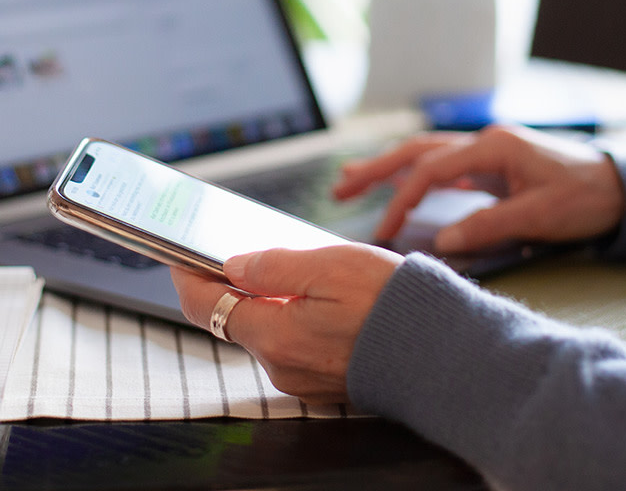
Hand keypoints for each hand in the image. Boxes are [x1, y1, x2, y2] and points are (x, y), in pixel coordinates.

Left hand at [170, 243, 402, 404]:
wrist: (440, 350)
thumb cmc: (390, 304)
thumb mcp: (330, 266)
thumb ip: (275, 266)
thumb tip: (234, 264)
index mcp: (274, 335)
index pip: (207, 308)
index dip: (188, 278)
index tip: (178, 257)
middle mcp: (280, 365)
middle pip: (238, 319)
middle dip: (237, 285)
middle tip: (245, 250)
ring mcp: (303, 378)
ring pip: (269, 331)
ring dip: (272, 301)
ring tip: (297, 269)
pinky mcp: (326, 382)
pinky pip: (296, 345)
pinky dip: (296, 319)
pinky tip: (323, 298)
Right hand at [334, 124, 625, 253]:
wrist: (620, 186)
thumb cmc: (585, 197)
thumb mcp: (539, 215)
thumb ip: (489, 225)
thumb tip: (441, 241)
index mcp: (494, 147)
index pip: (431, 169)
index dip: (402, 199)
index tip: (382, 229)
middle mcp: (486, 142)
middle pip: (419, 150)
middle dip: (377, 168)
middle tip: (340, 187)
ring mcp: (489, 151)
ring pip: (428, 155)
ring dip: (391, 168)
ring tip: (353, 180)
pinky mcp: (495, 165)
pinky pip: (446, 168)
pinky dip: (418, 177)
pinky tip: (403, 188)